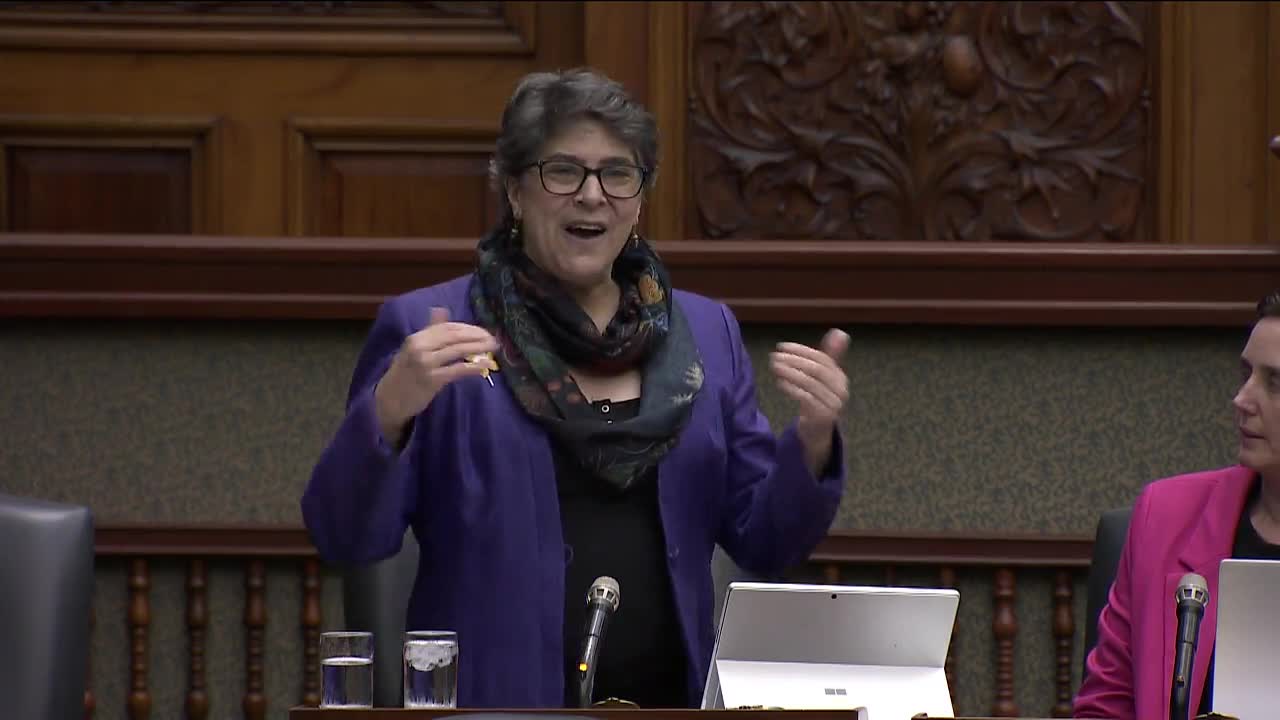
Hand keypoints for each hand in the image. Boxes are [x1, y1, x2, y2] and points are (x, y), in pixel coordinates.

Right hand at [374, 307, 498, 440]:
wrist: (389, 399)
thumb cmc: (404, 373)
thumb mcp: (414, 348)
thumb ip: (430, 330)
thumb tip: (441, 309)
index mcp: (417, 337)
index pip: (448, 327)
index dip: (468, 328)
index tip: (483, 332)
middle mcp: (420, 347)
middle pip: (455, 336)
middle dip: (477, 335)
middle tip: (493, 339)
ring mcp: (425, 363)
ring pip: (458, 350)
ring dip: (479, 347)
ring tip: (494, 348)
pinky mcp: (432, 380)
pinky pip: (457, 370)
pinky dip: (474, 367)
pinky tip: (486, 366)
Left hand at [769, 329, 849, 470]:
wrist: (818, 431)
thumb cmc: (818, 399)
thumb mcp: (823, 378)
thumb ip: (830, 356)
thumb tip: (840, 332)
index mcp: (840, 377)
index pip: (822, 358)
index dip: (801, 351)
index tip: (782, 346)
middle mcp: (841, 390)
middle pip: (816, 370)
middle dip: (794, 361)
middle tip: (774, 356)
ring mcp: (834, 404)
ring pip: (810, 383)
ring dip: (790, 373)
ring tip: (774, 367)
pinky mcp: (823, 417)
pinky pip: (806, 398)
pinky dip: (792, 389)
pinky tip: (780, 382)